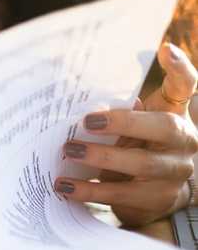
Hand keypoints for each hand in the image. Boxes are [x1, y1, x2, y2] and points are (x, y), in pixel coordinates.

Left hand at [54, 43, 197, 225]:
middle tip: (87, 122)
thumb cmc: (138, 148)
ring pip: (142, 165)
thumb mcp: (134, 126)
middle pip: (163, 128)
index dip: (179, 68)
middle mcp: (184, 141)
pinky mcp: (157, 200)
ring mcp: (174, 172)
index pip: (185, 86)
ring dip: (101, 158)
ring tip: (68, 152)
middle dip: (124, 123)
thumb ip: (121, 111)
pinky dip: (89, 191)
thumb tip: (80, 97)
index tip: (164, 49)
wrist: (156, 196)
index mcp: (175, 115)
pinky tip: (65, 187)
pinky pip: (121, 195)